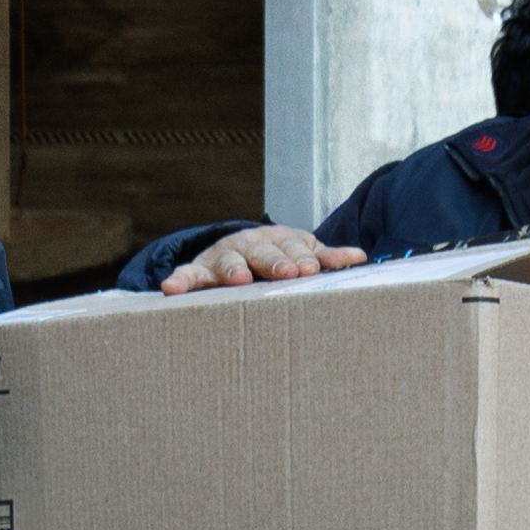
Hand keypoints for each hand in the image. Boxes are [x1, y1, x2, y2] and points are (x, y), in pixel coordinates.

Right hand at [160, 226, 359, 293]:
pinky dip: (179, 281)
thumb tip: (359, 257)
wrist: (239, 249)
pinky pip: (187, 276)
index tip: (310, 270)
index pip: (292, 248)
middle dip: (275, 263)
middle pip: (264, 254)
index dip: (301, 258)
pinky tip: (170, 288)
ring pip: (227, 262)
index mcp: (278, 241)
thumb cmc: (278, 257)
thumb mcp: (302, 253)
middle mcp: (250, 246)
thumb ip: (326, 257)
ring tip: (238, 280)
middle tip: (287, 274)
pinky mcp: (198, 271)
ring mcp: (223, 257)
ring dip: (232, 270)